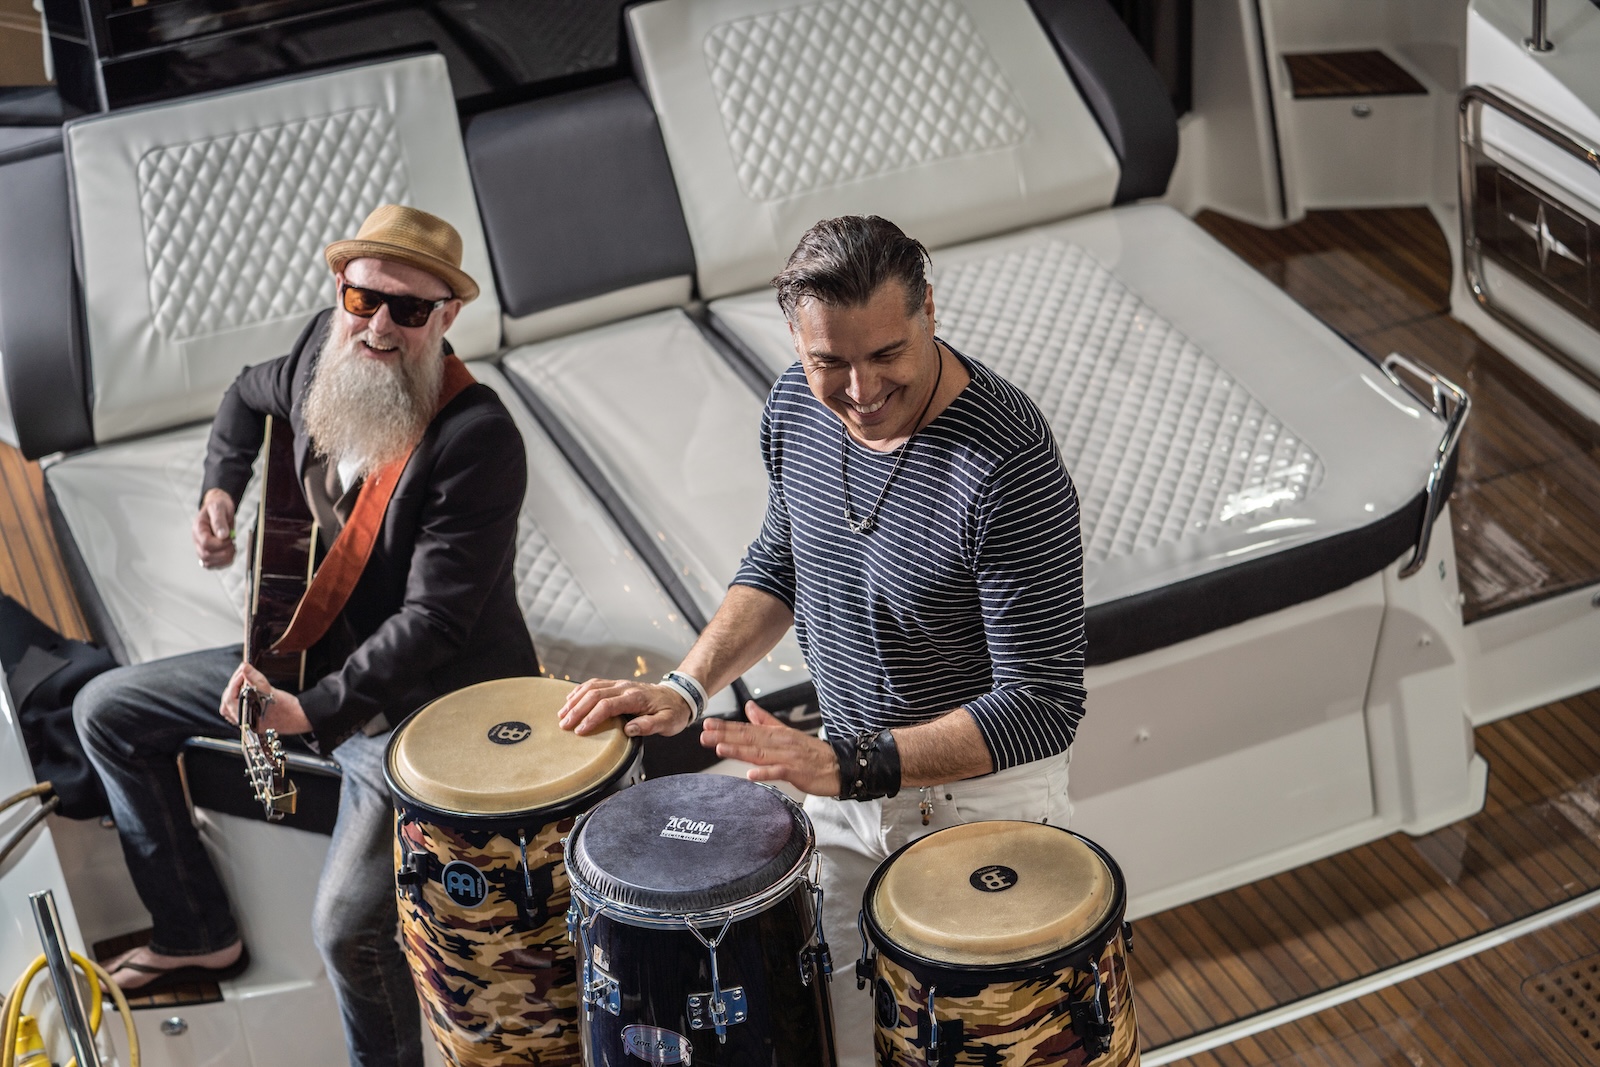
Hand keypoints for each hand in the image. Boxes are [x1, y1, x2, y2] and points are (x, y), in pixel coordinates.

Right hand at [193, 488, 236, 568]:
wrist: (219, 507)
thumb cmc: (218, 506)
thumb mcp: (219, 507)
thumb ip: (219, 520)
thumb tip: (222, 535)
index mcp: (198, 529)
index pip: (206, 543)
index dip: (221, 543)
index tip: (229, 536)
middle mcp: (198, 540)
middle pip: (206, 556)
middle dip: (224, 551)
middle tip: (232, 541)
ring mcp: (202, 548)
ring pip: (208, 563)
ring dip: (224, 559)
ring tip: (232, 547)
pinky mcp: (209, 553)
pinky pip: (213, 565)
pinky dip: (224, 563)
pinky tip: (230, 552)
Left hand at [220, 662, 311, 735]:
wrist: (297, 717)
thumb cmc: (286, 709)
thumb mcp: (269, 690)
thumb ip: (254, 678)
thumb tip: (244, 667)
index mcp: (245, 717)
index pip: (230, 696)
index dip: (235, 681)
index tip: (243, 670)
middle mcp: (243, 721)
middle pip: (227, 701)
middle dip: (234, 685)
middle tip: (243, 673)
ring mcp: (245, 722)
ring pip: (229, 707)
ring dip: (232, 693)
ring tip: (242, 682)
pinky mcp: (249, 719)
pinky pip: (235, 710)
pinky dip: (236, 700)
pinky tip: (243, 692)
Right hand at [558, 679, 692, 736]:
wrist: (679, 696)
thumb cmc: (673, 712)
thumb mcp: (668, 722)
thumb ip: (650, 726)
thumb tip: (629, 729)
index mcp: (636, 697)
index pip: (607, 705)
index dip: (592, 718)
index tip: (580, 731)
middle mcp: (625, 687)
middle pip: (595, 695)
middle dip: (577, 710)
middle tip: (564, 725)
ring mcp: (620, 684)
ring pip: (592, 687)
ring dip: (575, 700)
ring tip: (562, 714)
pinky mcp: (617, 685)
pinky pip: (595, 684)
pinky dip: (580, 691)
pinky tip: (570, 700)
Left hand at [700, 702, 840, 796]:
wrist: (839, 766)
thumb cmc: (812, 752)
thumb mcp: (787, 732)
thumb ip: (766, 720)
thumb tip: (749, 706)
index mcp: (776, 734)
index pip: (747, 729)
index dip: (727, 727)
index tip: (707, 724)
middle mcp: (780, 743)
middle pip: (749, 739)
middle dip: (725, 736)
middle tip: (704, 735)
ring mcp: (788, 757)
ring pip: (760, 753)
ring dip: (739, 751)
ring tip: (720, 749)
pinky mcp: (797, 772)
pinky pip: (779, 772)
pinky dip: (765, 773)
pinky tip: (751, 774)